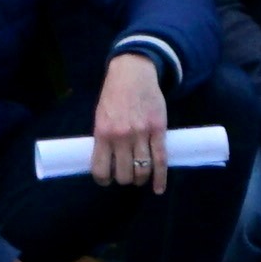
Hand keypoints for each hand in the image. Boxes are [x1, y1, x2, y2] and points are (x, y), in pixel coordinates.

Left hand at [87, 50, 171, 193]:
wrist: (133, 73)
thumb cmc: (114, 95)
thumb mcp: (100, 116)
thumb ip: (103, 139)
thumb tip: (106, 164)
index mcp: (103, 133)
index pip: (100, 169)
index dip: (103, 179)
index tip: (107, 179)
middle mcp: (121, 136)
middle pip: (124, 174)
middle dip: (124, 179)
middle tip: (126, 175)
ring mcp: (141, 134)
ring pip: (142, 170)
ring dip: (140, 179)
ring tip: (140, 177)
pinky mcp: (158, 130)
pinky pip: (160, 160)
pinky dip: (160, 178)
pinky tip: (158, 188)